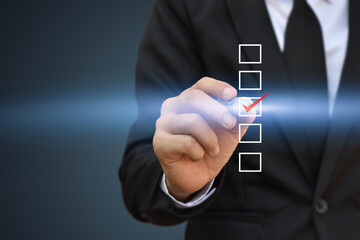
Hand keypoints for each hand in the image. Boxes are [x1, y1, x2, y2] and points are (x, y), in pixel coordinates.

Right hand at [153, 77, 254, 200]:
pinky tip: (196, 157)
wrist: (196, 176)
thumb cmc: (210, 149)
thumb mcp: (230, 133)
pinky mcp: (160, 142)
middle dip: (217, 111)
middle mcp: (173, 107)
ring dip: (210, 139)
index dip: (218, 88)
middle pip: (193, 98)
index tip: (232, 95)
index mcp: (189, 99)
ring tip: (213, 150)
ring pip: (192, 121)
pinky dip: (198, 152)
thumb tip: (250, 107)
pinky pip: (186, 142)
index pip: (202, 85)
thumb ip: (239, 118)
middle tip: (230, 124)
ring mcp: (164, 123)